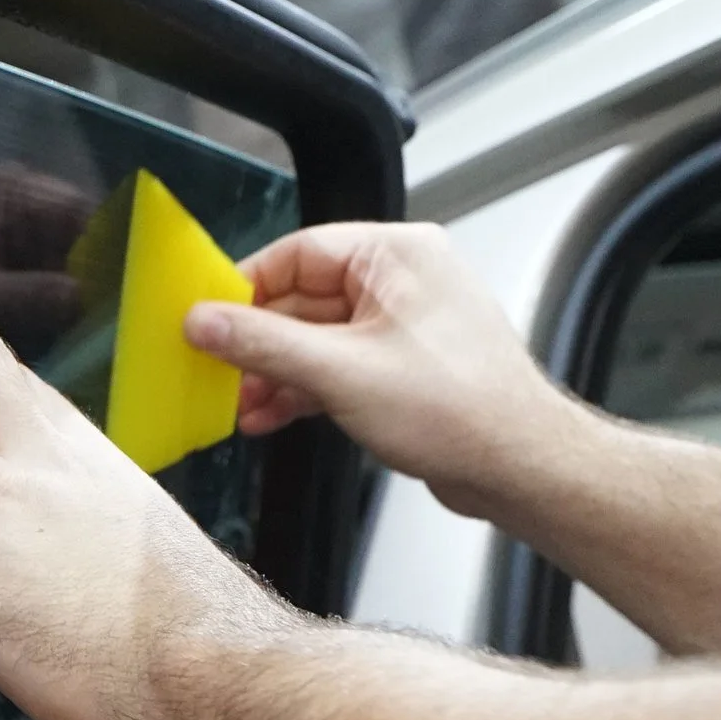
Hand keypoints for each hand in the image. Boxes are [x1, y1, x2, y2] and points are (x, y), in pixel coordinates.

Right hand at [183, 222, 597, 517]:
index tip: (202, 317)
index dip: (243, 286)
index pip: (297, 253)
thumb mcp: (340, 372)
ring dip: (273, 372)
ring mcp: (400, 326)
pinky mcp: (399, 367)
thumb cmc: (462, 409)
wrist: (518, 466)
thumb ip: (263, 343)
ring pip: (314, 338)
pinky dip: (301, 389)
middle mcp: (401, 281)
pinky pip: (334, 366)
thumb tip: (204, 322)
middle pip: (301, 298)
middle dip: (255, 341)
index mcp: (396, 256)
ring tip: (238, 405)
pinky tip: (269, 415)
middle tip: (212, 369)